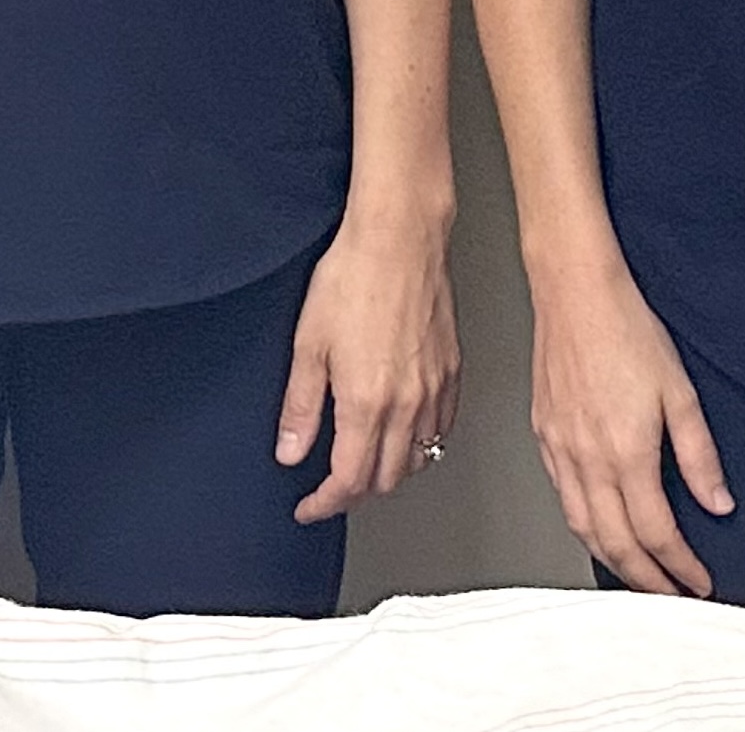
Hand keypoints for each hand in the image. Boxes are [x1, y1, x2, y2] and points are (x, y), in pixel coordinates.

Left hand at [278, 211, 461, 521]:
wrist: (400, 238)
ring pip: (418, 458)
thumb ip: (301, 406)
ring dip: (389, 472)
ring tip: (363, 463)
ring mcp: (435, 390)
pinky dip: (422, 444)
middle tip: (330, 486)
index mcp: (366, 403)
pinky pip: (442, 429)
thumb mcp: (308, 343)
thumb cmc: (354, 277)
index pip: (349, 481)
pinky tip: (405, 433)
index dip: (325, 503)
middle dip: (355, 492)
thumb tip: (291, 451)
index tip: (309, 506)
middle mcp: (407, 405)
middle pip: (386, 478)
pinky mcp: (453, 372)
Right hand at [525, 261, 729, 593]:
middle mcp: (587, 459)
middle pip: (615, 543)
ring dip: (612, 560)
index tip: (698, 581)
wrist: (575, 292)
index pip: (656, 532)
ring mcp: (559, 449)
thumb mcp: (680, 393)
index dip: (680, 566)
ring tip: (638, 574)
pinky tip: (599, 526)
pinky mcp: (543, 435)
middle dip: (646, 579)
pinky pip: (562, 498)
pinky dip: (584, 526)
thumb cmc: (626, 329)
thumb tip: (717, 502)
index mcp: (626, 452)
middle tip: (670, 595)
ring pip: (582, 526)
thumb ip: (699, 456)